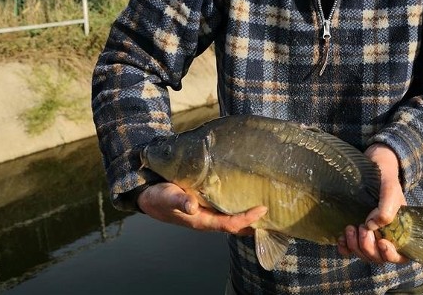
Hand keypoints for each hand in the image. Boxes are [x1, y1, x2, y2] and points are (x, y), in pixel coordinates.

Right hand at [138, 182, 266, 234]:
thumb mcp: (167, 197)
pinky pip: (227, 210)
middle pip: (236, 225)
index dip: (247, 219)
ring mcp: (208, 213)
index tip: (262, 209)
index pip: (229, 224)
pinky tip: (248, 197)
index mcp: (200, 221)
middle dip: (254, 222)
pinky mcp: (207, 205)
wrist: (148, 196)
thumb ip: (180, 201)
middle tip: (274, 213)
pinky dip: (240, 206)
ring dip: (249, 216)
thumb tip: (193, 206)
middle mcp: (207, 219)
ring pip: (233, 218)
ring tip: (267, 207)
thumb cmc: (158, 197)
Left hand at [337, 144, 408, 264]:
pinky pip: (350, 250)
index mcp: (400, 229)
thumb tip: (372, 227)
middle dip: (368, 247)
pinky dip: (345, 248)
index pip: (400, 255)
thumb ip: (387, 207)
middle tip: (361, 227)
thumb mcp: (390, 188)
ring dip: (355, 246)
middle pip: (378, 257)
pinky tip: (341, 238)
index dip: (391, 255)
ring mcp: (370, 235)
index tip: (382, 242)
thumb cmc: (385, 176)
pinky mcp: (355, 232)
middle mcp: (386, 235)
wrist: (372, 165)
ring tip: (350, 228)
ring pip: (364, 255)